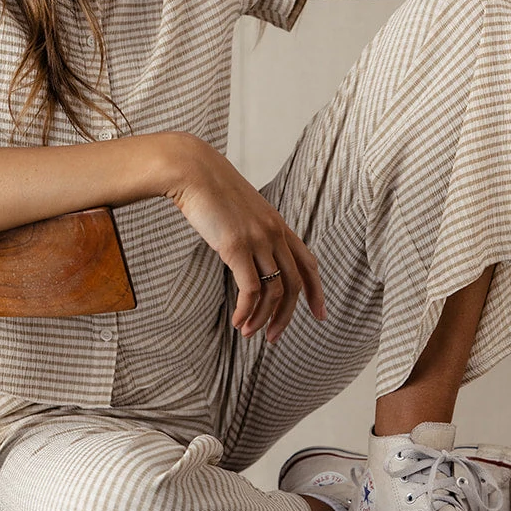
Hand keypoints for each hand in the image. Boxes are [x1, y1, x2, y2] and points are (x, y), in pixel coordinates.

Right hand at [163, 134, 325, 342]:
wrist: (192, 171)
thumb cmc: (210, 191)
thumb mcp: (241, 212)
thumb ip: (252, 232)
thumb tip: (248, 256)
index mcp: (278, 225)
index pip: (309, 263)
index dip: (317, 292)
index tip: (319, 314)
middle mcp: (274, 233)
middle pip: (294, 284)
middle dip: (287, 316)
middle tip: (274, 338)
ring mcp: (258, 240)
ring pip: (274, 291)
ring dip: (262, 318)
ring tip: (248, 332)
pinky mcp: (236, 247)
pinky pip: (250, 290)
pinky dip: (246, 311)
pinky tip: (237, 320)